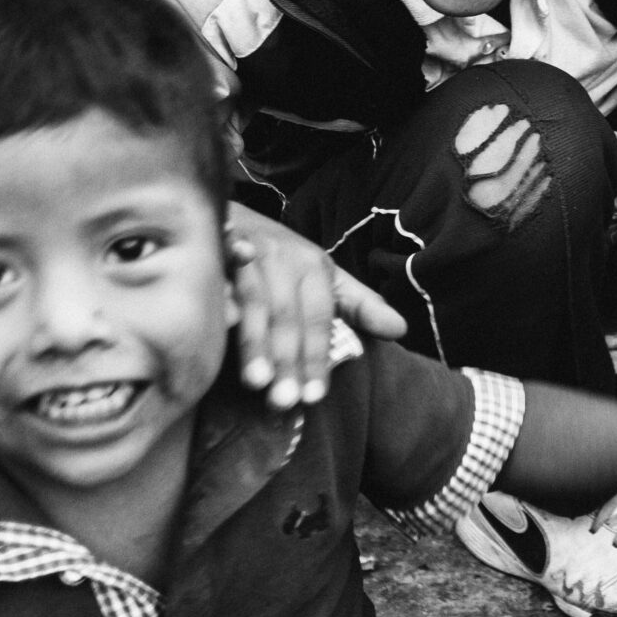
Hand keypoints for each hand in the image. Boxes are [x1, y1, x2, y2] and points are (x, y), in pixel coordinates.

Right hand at [226, 206, 407, 408]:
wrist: (236, 216)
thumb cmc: (285, 260)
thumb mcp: (326, 279)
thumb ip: (360, 306)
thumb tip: (401, 330)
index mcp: (314, 266)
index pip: (319, 317)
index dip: (317, 356)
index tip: (314, 397)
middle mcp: (283, 257)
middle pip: (287, 313)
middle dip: (286, 358)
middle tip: (284, 400)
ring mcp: (248, 252)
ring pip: (254, 300)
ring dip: (254, 340)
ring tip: (256, 382)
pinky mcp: (215, 250)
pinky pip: (217, 279)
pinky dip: (219, 301)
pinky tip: (220, 327)